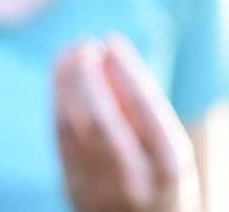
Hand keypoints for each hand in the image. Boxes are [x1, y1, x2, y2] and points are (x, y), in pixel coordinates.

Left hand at [54, 35, 200, 211]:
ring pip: (73, 128)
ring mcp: (98, 188)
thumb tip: (110, 57)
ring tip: (69, 53)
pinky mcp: (72, 187)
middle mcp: (133, 181)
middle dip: (89, 78)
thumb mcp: (169, 150)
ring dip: (66, 85)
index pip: (146, 112)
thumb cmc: (162, 180)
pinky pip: (60, 139)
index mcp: (170, 170)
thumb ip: (143, 112)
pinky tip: (61, 78)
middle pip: (102, 121)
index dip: (126, 72)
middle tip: (85, 44)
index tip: (113, 41)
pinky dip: (58, 103)